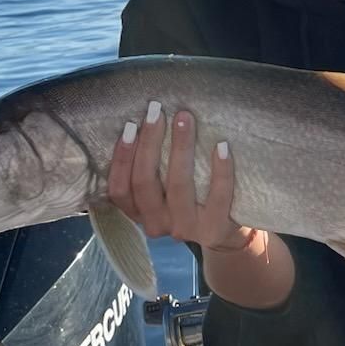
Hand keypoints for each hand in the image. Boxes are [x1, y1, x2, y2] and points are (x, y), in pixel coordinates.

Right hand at [106, 102, 253, 252]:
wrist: (225, 235)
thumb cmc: (189, 201)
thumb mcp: (162, 193)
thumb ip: (151, 171)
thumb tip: (144, 122)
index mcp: (138, 213)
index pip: (120, 189)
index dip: (122, 158)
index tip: (131, 125)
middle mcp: (157, 224)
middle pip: (145, 182)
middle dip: (149, 142)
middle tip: (156, 110)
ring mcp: (185, 228)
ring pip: (178, 185)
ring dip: (181, 147)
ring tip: (184, 117)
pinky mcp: (214, 228)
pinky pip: (218, 196)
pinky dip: (220, 170)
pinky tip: (221, 145)